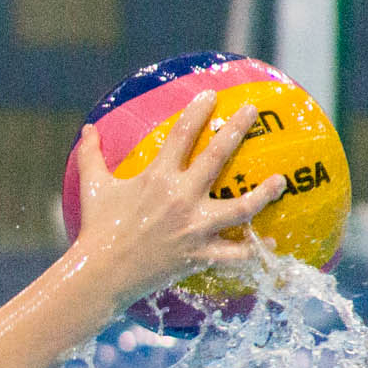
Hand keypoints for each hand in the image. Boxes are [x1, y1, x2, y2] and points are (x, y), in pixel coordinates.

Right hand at [70, 89, 286, 303]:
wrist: (101, 273)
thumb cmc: (96, 228)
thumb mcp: (92, 187)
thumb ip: (91, 156)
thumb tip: (87, 129)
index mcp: (157, 177)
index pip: (181, 134)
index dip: (198, 111)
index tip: (212, 95)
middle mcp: (181, 197)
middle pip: (218, 156)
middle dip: (238, 129)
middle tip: (253, 111)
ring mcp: (195, 227)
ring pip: (241, 207)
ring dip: (265, 193)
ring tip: (280, 180)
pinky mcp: (200, 254)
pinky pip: (236, 254)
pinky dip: (256, 250)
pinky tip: (273, 243)